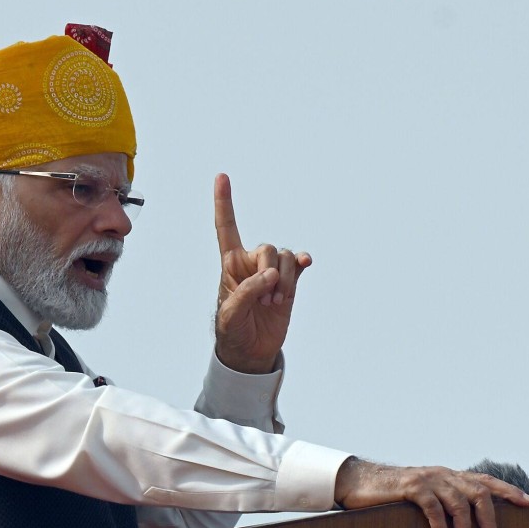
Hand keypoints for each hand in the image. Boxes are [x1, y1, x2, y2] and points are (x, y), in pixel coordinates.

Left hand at [213, 173, 311, 373]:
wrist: (251, 351)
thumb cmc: (233, 330)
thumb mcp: (229, 314)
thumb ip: (245, 292)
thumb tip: (270, 276)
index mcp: (230, 264)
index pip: (226, 227)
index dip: (224, 202)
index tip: (221, 176)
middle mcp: (252, 263)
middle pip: (267, 247)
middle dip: (269, 271)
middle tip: (265, 298)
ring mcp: (272, 272)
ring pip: (285, 257)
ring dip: (284, 281)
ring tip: (274, 304)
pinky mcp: (289, 283)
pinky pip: (298, 264)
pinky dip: (302, 262)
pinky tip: (306, 263)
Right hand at [333, 458, 528, 527]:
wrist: (359, 482)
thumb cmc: (393, 495)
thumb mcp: (424, 496)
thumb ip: (443, 502)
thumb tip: (468, 525)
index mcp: (449, 475)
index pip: (485, 481)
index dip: (508, 491)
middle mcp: (443, 473)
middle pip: (479, 492)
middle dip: (490, 520)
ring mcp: (427, 478)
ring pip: (458, 503)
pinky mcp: (411, 487)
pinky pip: (433, 509)